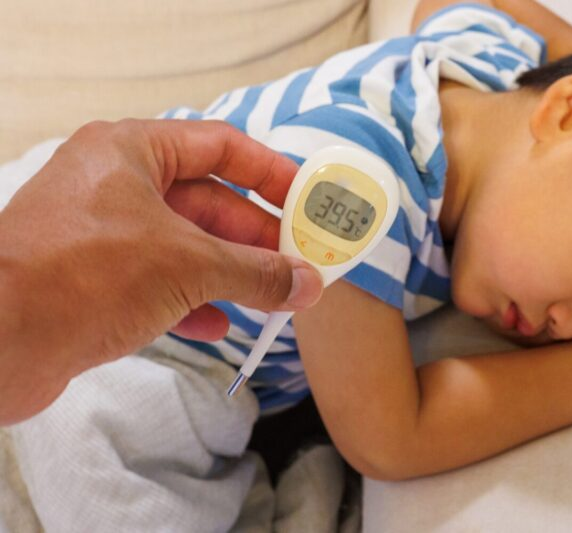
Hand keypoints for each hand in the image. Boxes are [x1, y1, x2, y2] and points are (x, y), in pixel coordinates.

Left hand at [0, 119, 322, 423]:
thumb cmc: (82, 276)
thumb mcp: (188, 265)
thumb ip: (257, 272)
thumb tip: (307, 283)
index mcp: (132, 152)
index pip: (220, 146)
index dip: (269, 172)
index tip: (306, 199)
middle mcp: (115, 185)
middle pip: (207, 201)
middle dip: (255, 235)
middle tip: (299, 261)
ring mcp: (101, 233)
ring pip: (184, 244)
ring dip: (230, 272)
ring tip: (273, 296)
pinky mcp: (91, 279)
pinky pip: (157, 280)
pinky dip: (192, 301)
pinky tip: (218, 326)